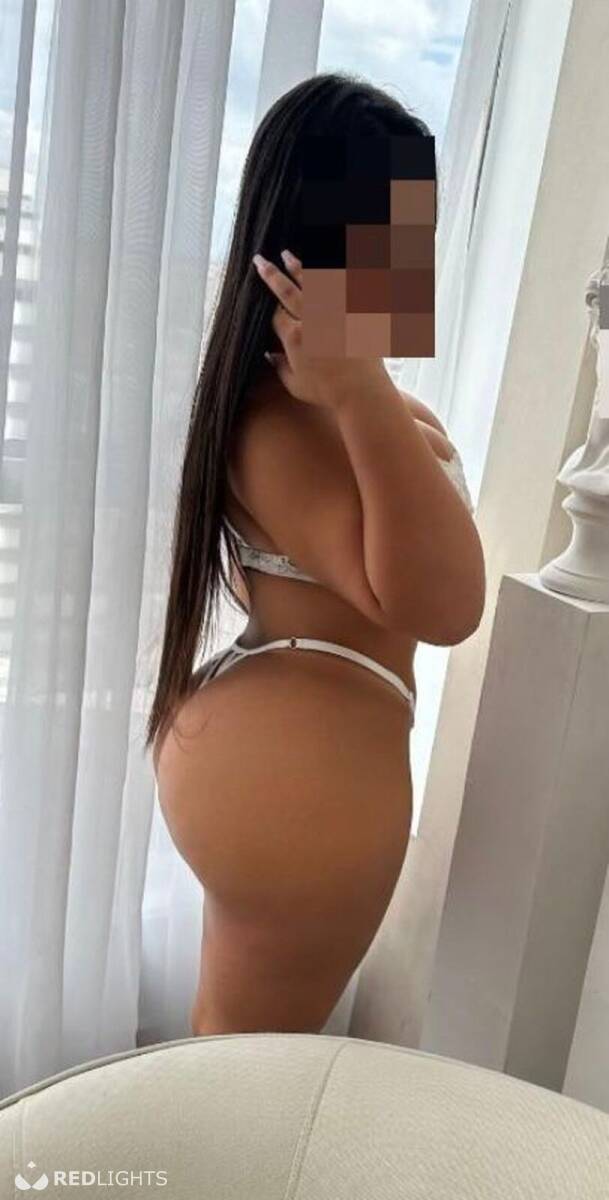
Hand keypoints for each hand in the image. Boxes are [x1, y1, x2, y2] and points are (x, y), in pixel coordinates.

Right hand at [252, 249, 387, 408]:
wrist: (362, 391)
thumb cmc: (327, 392)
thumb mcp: (294, 385)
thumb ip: (279, 367)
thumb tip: (269, 355)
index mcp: (294, 337)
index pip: (274, 313)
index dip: (265, 306)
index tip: (259, 298)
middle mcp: (311, 319)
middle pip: (287, 290)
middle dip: (271, 274)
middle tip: (260, 260)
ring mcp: (333, 312)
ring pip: (312, 282)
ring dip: (297, 267)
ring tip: (287, 255)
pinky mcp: (351, 312)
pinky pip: (340, 286)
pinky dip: (332, 274)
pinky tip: (324, 266)